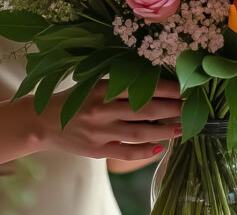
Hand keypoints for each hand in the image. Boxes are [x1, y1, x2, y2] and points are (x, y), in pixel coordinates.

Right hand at [40, 79, 182, 160]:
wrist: (44, 121)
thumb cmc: (75, 100)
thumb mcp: (95, 85)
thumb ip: (120, 85)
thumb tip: (155, 86)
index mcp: (103, 89)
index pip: (141, 87)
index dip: (166, 89)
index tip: (185, 88)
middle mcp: (102, 109)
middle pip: (145, 110)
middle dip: (172, 109)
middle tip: (191, 107)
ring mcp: (100, 131)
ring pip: (140, 132)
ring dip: (165, 131)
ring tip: (183, 128)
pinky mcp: (98, 150)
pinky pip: (126, 152)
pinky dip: (145, 151)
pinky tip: (160, 148)